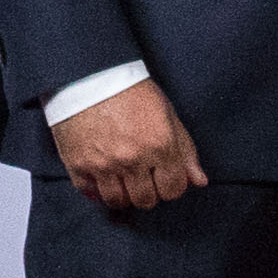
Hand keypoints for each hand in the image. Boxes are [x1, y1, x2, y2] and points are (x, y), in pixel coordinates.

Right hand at [54, 81, 206, 212]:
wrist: (89, 77)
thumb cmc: (132, 92)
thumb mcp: (168, 115)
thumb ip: (185, 151)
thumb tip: (199, 181)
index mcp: (160, 146)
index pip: (173, 190)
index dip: (172, 186)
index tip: (166, 177)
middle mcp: (132, 159)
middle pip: (146, 200)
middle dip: (149, 192)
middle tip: (144, 178)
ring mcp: (103, 165)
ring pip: (118, 201)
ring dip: (124, 194)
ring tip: (124, 178)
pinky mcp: (77, 165)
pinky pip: (90, 193)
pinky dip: (97, 189)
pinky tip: (103, 176)